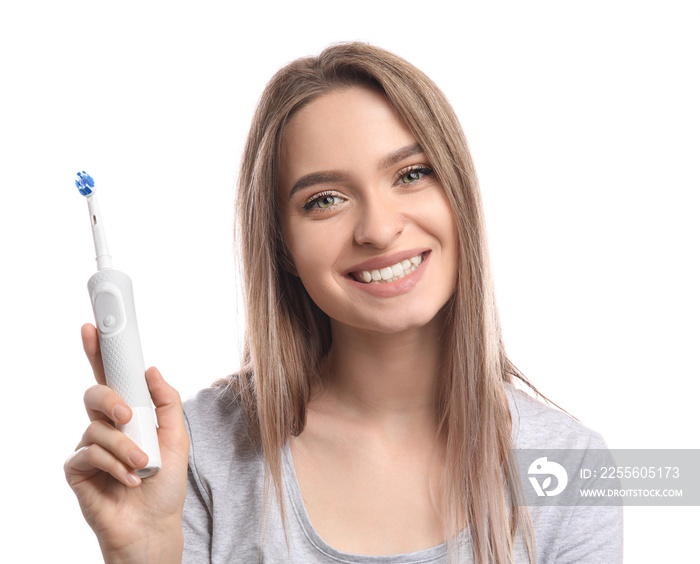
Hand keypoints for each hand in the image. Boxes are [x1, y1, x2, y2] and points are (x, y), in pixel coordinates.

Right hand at [64, 324, 189, 561]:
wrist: (155, 524)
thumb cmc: (166, 481)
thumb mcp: (177, 436)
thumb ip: (166, 402)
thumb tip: (151, 370)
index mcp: (129, 412)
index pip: (110, 376)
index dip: (99, 351)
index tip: (93, 327)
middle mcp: (105, 425)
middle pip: (94, 394)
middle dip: (110, 400)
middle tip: (127, 416)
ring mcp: (89, 446)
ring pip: (97, 428)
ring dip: (125, 447)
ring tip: (143, 466)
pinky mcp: (77, 469)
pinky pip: (89, 454)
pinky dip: (115, 466)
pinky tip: (130, 479)